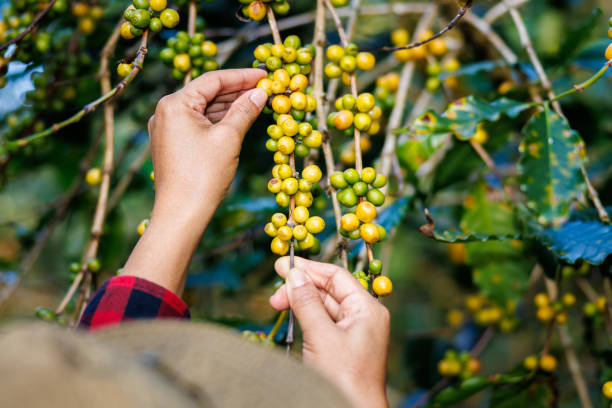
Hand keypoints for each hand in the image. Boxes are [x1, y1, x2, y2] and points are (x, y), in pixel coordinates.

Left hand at [148, 68, 266, 218]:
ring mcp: (166, 129)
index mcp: (174, 104)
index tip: (265, 75)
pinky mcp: (171, 144)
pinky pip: (197, 124)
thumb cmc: (203, 175)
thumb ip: (245, 110)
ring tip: (256, 102)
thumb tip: (260, 93)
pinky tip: (238, 120)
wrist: (181, 214)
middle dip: (236, 91)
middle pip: (206, 93)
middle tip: (264, 88)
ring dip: (228, 106)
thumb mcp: (229, 138)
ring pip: (202, 109)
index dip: (241, 76)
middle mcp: (165, 112)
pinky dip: (217, 121)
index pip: (213, 80)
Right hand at [269, 257, 389, 407]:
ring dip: (300, 302)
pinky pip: (322, 323)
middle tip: (274, 293)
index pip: (336, 277)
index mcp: (367, 309)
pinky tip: (291, 314)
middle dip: (301, 287)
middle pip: (329, 291)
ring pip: (323, 307)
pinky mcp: (342, 347)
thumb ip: (306, 302)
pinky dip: (305, 316)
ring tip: (276, 304)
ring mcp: (352, 333)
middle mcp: (362, 317)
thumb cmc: (343, 378)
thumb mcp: (321, 336)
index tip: (282, 265)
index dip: (309, 269)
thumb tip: (294, 275)